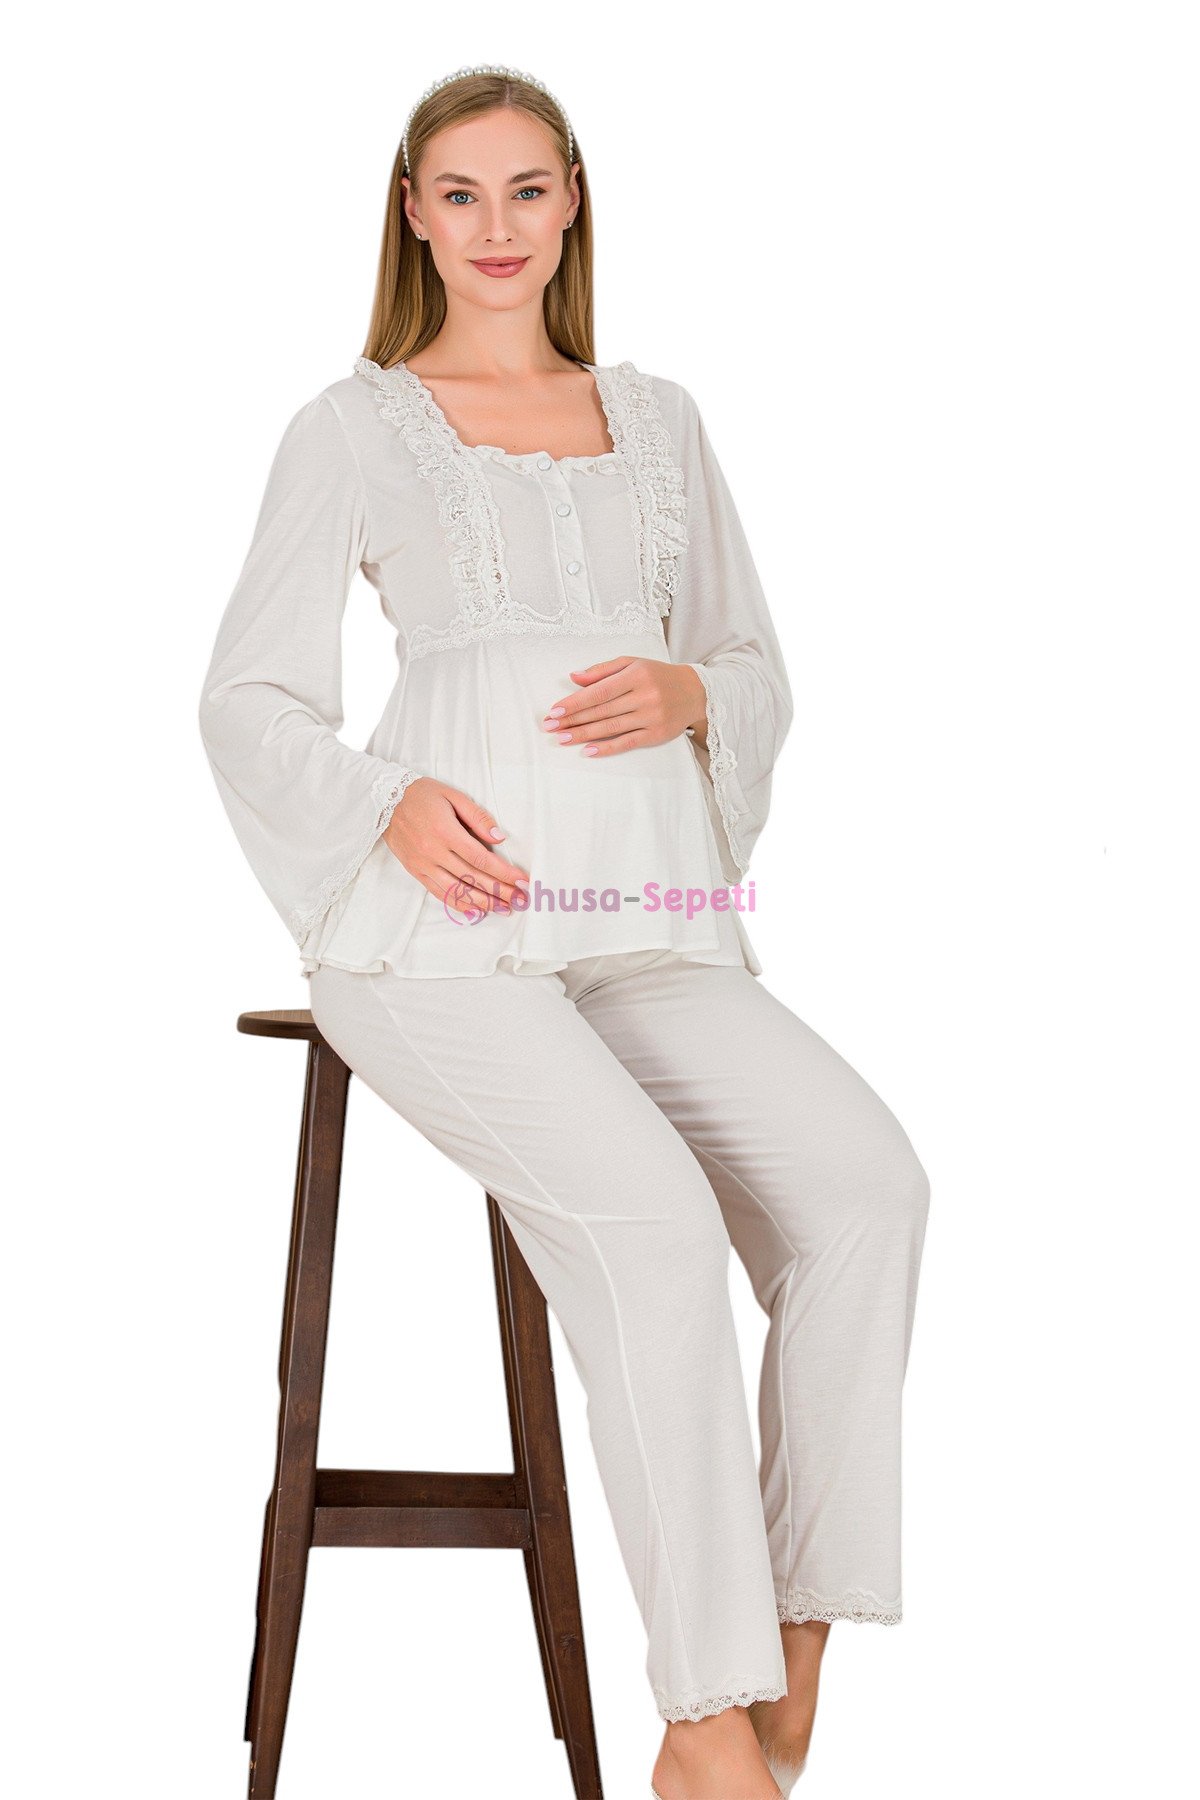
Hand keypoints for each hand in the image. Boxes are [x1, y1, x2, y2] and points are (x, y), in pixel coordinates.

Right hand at [382, 778, 530, 916]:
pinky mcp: (416, 871)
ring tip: (504, 908)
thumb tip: (499, 838)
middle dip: (501, 891)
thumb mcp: (453, 796)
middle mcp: (434, 852)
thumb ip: (478, 817)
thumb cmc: (421, 795)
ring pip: (457, 891)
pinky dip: (459, 904)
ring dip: (483, 903)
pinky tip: (476, 910)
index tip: (522, 881)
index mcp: (446, 832)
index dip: (504, 873)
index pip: (481, 859)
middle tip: (521, 900)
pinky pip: (439, 893)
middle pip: (473, 878)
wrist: (384, 800)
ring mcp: (423, 865)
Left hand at [541, 657, 707, 756]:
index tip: (555, 711)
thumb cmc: (657, 675)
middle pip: (602, 711)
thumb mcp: (632, 663)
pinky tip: (588, 751)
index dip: (575, 702)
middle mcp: (644, 696)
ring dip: (583, 734)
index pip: (599, 691)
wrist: (695, 692)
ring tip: (562, 738)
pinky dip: (606, 748)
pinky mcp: (657, 735)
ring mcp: (651, 717)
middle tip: (550, 727)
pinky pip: (627, 743)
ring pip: (611, 728)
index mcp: (636, 675)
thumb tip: (573, 677)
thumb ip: (603, 670)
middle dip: (573, 720)